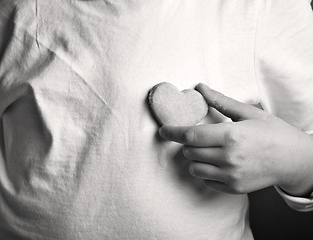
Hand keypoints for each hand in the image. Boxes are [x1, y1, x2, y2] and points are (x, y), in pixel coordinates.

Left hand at [159, 83, 312, 195]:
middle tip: (199, 137)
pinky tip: (219, 163)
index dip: (173, 132)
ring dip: (195, 158)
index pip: (191, 135)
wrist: (295, 160)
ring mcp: (231, 175)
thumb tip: (200, 87)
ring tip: (209, 150)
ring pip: (194, 168)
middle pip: (189, 152)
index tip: (163, 130)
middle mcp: (228, 158)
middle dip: (188, 143)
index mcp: (231, 136)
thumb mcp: (249, 113)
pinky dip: (206, 171)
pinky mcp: (234, 188)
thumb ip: (221, 102)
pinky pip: (207, 181)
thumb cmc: (273, 133)